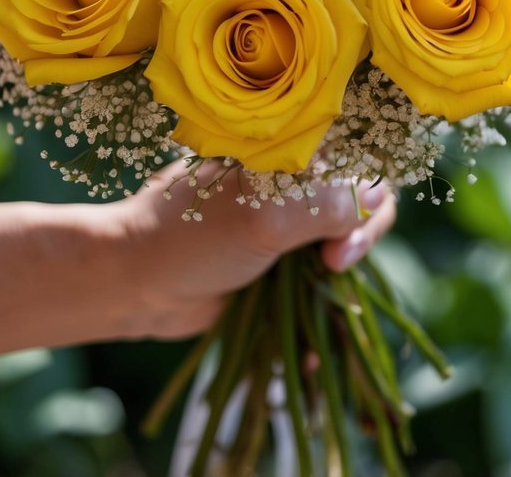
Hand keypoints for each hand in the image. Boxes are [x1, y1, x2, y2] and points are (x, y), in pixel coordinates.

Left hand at [110, 163, 396, 338]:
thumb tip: (378, 197)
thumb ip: (322, 206)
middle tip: (331, 268)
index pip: (357, 167)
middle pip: (358, 211)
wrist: (133, 281)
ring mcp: (284, 231)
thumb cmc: (190, 235)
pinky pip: (315, 291)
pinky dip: (321, 319)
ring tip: (326, 315)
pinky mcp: (274, 270)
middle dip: (356, 243)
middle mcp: (292, 189)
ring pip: (340, 254)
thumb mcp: (262, 216)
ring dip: (341, 287)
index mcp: (288, 158)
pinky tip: (314, 353)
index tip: (339, 244)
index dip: (364, 206)